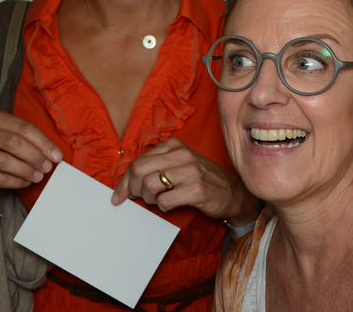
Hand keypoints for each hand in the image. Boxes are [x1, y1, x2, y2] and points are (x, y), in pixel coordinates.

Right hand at [0, 109, 62, 201]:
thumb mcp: (7, 137)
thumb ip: (28, 140)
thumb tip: (53, 153)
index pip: (24, 128)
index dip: (43, 143)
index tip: (56, 155)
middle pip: (14, 142)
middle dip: (35, 156)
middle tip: (47, 167)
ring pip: (4, 160)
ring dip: (26, 170)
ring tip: (38, 176)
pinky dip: (15, 181)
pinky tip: (25, 182)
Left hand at [110, 138, 259, 226]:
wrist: (233, 193)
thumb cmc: (201, 179)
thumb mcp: (179, 165)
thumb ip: (156, 167)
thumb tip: (127, 183)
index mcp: (174, 146)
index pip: (138, 161)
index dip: (124, 181)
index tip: (119, 196)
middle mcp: (182, 154)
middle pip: (139, 171)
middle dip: (132, 189)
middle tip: (138, 198)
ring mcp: (190, 171)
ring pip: (150, 185)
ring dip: (149, 199)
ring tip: (157, 200)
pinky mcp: (197, 189)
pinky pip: (165, 201)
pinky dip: (163, 207)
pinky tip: (171, 204)